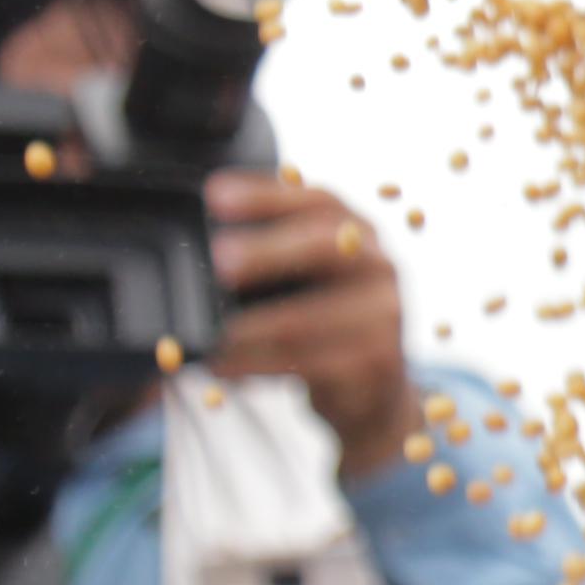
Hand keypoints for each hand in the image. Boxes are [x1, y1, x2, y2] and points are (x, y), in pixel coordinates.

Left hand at [211, 173, 414, 479]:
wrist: (372, 389)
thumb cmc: (326, 324)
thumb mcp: (310, 281)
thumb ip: (274, 256)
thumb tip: (202, 246)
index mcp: (357, 234)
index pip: (316, 202)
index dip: (266, 196)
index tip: (217, 195)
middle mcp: (376, 265)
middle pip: (323, 246)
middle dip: (267, 251)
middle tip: (220, 260)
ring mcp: (382, 313)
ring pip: (307, 316)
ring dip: (251, 327)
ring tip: (213, 333)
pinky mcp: (373, 361)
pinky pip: (305, 362)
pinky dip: (255, 365)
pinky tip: (224, 365)